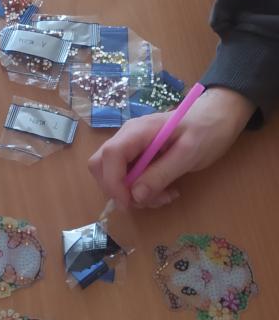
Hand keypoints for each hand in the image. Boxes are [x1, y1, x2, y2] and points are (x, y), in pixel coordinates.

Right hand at [88, 87, 253, 208]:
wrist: (218, 116)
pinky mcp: (139, 156)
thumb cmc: (207, 130)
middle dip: (119, 190)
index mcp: (138, 131)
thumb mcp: (189, 154)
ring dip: (133, 193)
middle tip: (149, 200)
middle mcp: (128, 137)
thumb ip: (161, 173)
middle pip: (102, 166)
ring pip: (114, 175)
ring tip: (165, 196)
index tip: (130, 203)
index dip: (113, 182)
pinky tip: (165, 190)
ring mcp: (131, 147)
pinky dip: (141, 190)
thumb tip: (135, 196)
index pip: (110, 156)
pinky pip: (129, 177)